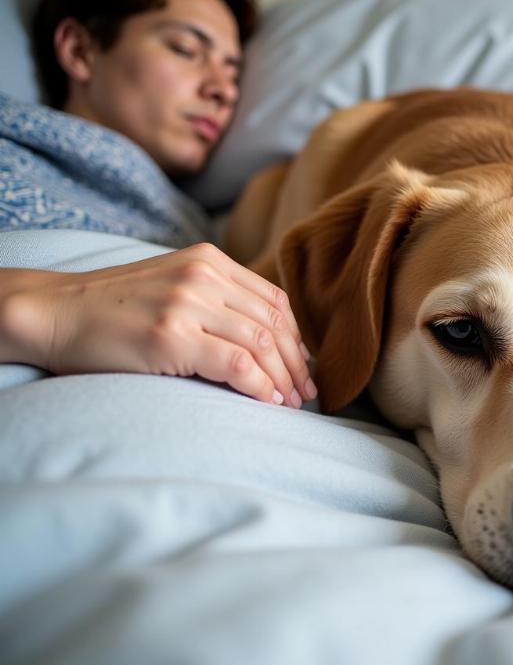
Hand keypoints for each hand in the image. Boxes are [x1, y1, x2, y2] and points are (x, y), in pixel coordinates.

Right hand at [0, 243, 315, 406]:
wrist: (54, 313)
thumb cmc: (114, 309)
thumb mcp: (173, 287)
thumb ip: (216, 300)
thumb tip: (263, 339)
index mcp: (209, 260)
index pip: (274, 300)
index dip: (296, 338)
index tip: (303, 366)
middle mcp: (204, 276)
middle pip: (273, 324)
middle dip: (296, 363)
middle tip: (307, 393)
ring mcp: (188, 303)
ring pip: (261, 345)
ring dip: (283, 380)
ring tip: (291, 403)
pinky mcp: (172, 336)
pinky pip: (238, 366)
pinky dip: (262, 388)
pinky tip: (269, 403)